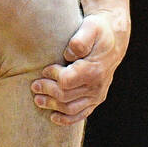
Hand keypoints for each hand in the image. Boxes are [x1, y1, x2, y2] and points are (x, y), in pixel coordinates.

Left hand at [31, 10, 128, 124]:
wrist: (113, 40)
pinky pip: (81, 114)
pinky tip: (53, 117)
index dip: (52, 76)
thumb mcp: (91, 27)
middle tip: (34, 85)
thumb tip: (69, 54)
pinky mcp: (96, 100)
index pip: (66, 81)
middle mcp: (97, 85)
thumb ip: (80, 40)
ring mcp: (97, 95)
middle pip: (65, 96)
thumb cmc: (98, 31)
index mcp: (94, 69)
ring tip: (38, 100)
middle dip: (47, 91)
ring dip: (52, 105)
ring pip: (70, 108)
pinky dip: (66, 119)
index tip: (45, 69)